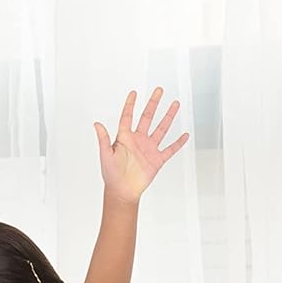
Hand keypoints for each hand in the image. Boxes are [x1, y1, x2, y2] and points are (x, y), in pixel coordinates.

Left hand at [95, 88, 187, 202]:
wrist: (122, 192)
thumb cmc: (111, 175)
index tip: (134, 93)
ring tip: (175, 104)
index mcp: (125, 138)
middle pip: (147, 117)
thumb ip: (103, 139)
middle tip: (159, 90)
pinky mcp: (157, 160)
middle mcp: (138, 140)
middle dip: (153, 103)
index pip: (128, 117)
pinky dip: (178, 143)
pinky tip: (185, 135)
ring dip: (168, 116)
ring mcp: (148, 149)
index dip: (130, 105)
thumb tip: (96, 124)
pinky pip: (170, 149)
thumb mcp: (106, 155)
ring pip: (161, 129)